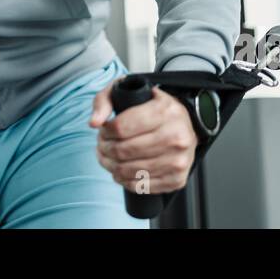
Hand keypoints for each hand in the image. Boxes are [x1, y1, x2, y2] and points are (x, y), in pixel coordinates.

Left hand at [89, 78, 197, 196]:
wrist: (185, 126)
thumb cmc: (153, 108)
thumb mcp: (128, 92)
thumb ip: (105, 101)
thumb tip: (94, 123)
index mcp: (165, 111)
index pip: (122, 127)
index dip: (106, 131)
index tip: (104, 130)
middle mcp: (176, 136)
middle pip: (124, 150)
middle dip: (105, 148)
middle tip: (102, 144)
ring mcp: (178, 160)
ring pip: (129, 170)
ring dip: (110, 165)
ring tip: (107, 157)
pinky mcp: (176, 179)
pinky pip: (140, 186)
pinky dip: (123, 179)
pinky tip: (120, 170)